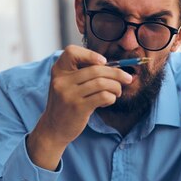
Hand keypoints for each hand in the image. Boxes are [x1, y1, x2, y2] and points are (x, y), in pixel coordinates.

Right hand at [27, 45, 131, 169]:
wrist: (53, 128)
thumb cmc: (66, 103)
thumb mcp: (67, 84)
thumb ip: (83, 73)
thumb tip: (114, 67)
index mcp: (59, 70)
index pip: (71, 52)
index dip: (90, 54)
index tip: (104, 62)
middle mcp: (61, 80)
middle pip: (96, 69)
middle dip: (116, 73)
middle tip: (127, 78)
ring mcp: (69, 94)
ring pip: (102, 83)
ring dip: (116, 87)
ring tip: (118, 92)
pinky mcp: (78, 108)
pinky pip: (103, 96)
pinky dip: (111, 97)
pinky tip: (109, 100)